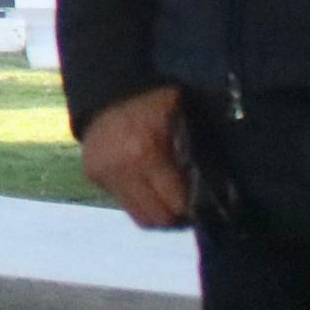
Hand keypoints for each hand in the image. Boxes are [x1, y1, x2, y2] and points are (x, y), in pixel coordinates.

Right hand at [79, 83, 193, 229]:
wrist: (108, 91)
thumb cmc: (155, 104)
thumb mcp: (182, 121)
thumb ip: (195, 154)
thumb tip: (217, 188)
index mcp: (146, 154)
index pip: (174, 202)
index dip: (191, 206)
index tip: (202, 203)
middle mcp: (121, 169)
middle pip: (155, 218)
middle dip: (174, 216)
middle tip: (186, 206)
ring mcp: (104, 174)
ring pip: (137, 216)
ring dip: (156, 211)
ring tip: (167, 199)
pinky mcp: (93, 176)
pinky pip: (123, 201)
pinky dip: (137, 197)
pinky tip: (145, 182)